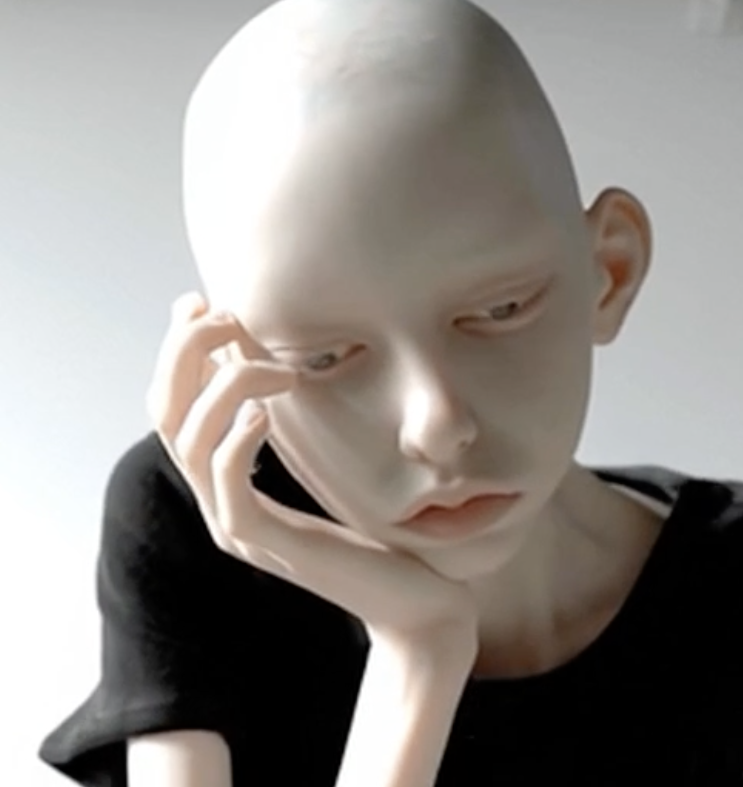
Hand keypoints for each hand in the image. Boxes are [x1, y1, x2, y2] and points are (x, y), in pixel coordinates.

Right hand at [146, 291, 478, 657]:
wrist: (417, 599)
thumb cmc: (378, 528)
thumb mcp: (327, 459)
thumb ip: (292, 419)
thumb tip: (272, 358)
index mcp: (226, 478)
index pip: (174, 405)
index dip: (176, 351)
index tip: (197, 302)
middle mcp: (219, 500)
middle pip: (166, 415)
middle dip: (185, 354)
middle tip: (221, 315)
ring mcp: (236, 528)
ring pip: (189, 445)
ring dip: (223, 388)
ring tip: (277, 369)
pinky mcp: (265, 547)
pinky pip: (229, 490)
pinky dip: (237, 441)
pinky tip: (265, 412)